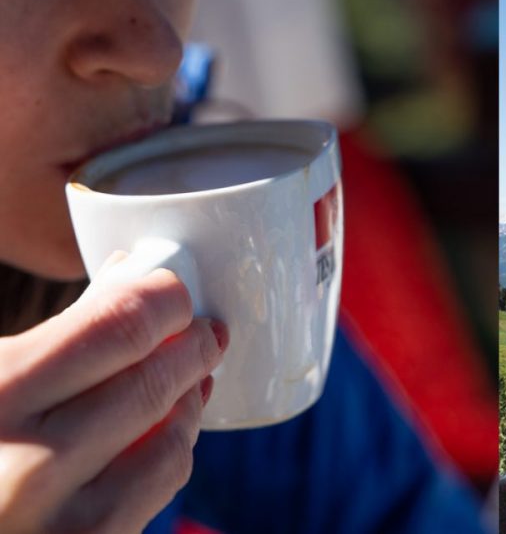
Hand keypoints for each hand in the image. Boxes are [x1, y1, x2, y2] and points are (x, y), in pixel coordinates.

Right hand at [0, 259, 226, 533]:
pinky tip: (163, 431)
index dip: (163, 298)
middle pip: (153, 382)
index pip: (119, 325)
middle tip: (203, 333)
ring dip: (189, 400)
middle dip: (192, 346)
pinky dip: (173, 448)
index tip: (173, 292)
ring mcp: (58, 520)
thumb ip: (60, 333)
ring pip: (171, 439)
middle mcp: (25, 463)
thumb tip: (133, 273)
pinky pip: (160, 486)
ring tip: (185, 380)